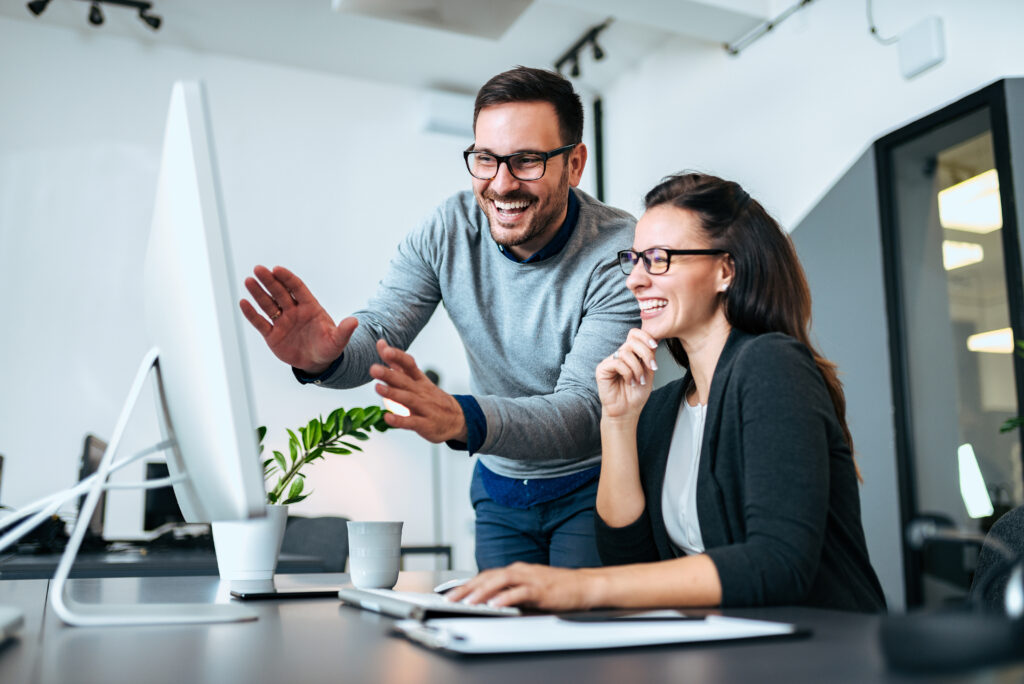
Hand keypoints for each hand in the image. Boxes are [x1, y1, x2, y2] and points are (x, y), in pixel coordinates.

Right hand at [239, 265, 357, 374]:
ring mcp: (282, 322)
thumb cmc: (328, 347)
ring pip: (268, 305)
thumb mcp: (338, 341)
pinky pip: (260, 323)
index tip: (277, 269)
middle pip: (280, 292)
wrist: (317, 363)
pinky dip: (252, 314)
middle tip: (258, 269)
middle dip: (269, 281)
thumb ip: (344, 331)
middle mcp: (294, 311)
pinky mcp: (272, 335)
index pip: (297, 288)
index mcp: (310, 307)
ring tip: (248, 281)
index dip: (287, 278)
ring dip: (258, 293)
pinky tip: (243, 302)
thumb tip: (355, 322)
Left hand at [370, 339, 467, 442]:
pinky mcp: (425, 424)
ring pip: (408, 399)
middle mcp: (422, 391)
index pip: (409, 364)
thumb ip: (396, 364)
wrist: (456, 418)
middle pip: (405, 381)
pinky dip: (399, 421)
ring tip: (378, 388)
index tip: (385, 350)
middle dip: (389, 375)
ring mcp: (424, 408)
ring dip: (393, 393)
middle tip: (373, 369)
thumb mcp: (416, 379)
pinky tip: (387, 418)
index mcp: (419, 379)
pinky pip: (411, 422)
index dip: (398, 356)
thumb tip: (380, 344)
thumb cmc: (430, 397)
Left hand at [444, 562, 598, 611]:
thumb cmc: (558, 588)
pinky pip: (520, 592)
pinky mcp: (541, 589)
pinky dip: (506, 598)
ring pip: (501, 581)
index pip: (486, 576)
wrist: (584, 585)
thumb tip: (491, 601)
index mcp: (516, 570)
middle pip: (488, 576)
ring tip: (469, 602)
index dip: (467, 584)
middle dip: (467, 588)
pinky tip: (496, 605)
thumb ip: (512, 591)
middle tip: (450, 599)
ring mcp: (531, 578)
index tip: (451, 594)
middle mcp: (520, 571)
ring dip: (482, 592)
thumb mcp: (529, 588)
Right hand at [596, 328, 658, 419]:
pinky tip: (629, 382)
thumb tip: (653, 342)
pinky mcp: (602, 369)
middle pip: (632, 341)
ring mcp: (610, 361)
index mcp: (631, 354)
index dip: (645, 336)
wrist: (627, 411)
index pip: (634, 334)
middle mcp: (619, 355)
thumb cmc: (636, 395)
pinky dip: (628, 373)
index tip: (655, 346)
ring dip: (637, 368)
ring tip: (639, 380)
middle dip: (646, 353)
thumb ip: (649, 357)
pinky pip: (618, 363)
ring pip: (626, 353)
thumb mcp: (648, 372)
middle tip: (652, 367)